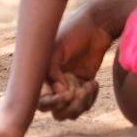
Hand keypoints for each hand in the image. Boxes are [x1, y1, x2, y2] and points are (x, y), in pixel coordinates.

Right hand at [36, 4, 112, 119]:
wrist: (96, 26)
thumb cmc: (73, 32)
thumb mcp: (58, 47)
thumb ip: (52, 69)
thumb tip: (58, 91)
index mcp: (42, 74)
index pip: (41, 100)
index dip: (53, 102)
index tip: (67, 93)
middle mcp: (54, 83)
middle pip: (56, 111)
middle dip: (68, 107)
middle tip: (79, 92)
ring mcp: (69, 85)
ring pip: (71, 111)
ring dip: (81, 104)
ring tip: (89, 86)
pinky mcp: (83, 86)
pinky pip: (85, 103)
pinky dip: (90, 99)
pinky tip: (93, 84)